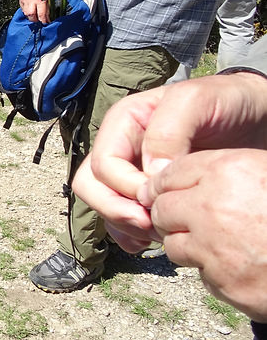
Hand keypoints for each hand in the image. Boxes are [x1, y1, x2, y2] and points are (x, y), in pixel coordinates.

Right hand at [19, 0, 47, 22]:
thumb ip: (48, 9)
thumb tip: (48, 18)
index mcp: (41, 0)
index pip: (41, 15)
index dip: (44, 20)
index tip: (46, 22)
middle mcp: (32, 0)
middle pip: (31, 15)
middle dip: (36, 20)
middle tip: (39, 20)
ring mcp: (26, 0)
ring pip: (26, 13)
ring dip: (31, 16)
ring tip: (35, 15)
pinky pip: (23, 9)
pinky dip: (27, 11)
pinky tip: (31, 9)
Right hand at [73, 71, 266, 251]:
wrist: (256, 114)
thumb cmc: (227, 101)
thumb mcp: (197, 101)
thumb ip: (167, 131)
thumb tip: (149, 176)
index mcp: (123, 123)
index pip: (103, 165)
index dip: (125, 187)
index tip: (158, 199)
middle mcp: (122, 148)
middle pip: (91, 186)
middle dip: (117, 210)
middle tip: (152, 224)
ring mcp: (132, 171)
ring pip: (104, 206)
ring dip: (126, 226)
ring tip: (161, 232)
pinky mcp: (148, 192)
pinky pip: (122, 219)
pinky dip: (132, 235)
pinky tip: (156, 240)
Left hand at [146, 149, 266, 320]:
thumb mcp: (264, 170)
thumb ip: (226, 169)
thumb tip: (178, 173)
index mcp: (228, 171)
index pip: (170, 173)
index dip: (167, 184)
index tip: (170, 193)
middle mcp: (214, 207)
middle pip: (162, 209)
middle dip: (171, 216)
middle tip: (193, 222)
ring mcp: (215, 247)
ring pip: (173, 244)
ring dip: (190, 246)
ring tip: (224, 244)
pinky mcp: (222, 281)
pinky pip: (201, 274)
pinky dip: (215, 273)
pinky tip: (241, 266)